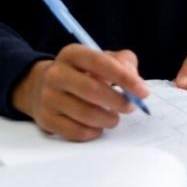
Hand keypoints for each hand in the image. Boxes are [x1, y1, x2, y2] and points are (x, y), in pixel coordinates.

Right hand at [10, 45, 149, 141]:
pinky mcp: (46, 119)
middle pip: (92, 90)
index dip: (124, 78)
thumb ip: (124, 63)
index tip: (143, 92)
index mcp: (72, 54)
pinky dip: (94, 132)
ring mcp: (48, 97)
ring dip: (108, 119)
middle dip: (118, 101)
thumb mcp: (102, 59)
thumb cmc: (83, 73)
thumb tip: (136, 82)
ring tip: (114, 118)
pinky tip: (98, 127)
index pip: (100, 63)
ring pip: (85, 114)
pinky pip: (76, 131)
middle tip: (130, 107)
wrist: (43, 87)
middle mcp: (56, 73)